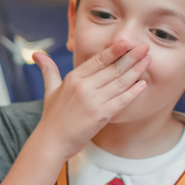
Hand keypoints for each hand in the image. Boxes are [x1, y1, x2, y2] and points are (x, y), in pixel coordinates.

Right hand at [33, 41, 150, 159]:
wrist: (51, 142)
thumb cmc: (52, 117)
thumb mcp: (50, 90)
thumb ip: (48, 70)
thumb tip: (37, 54)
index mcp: (73, 79)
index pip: (98, 60)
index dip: (114, 50)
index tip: (127, 41)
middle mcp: (83, 87)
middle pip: (113, 69)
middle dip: (131, 56)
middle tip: (145, 46)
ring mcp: (93, 102)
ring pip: (120, 82)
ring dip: (136, 71)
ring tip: (148, 60)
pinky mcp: (101, 116)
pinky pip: (122, 100)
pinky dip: (133, 92)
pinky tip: (143, 84)